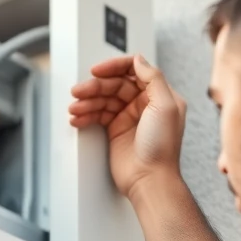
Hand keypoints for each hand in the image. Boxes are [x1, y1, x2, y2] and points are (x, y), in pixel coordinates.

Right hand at [68, 54, 186, 199]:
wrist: (149, 180)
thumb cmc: (162, 149)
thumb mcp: (165, 106)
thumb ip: (153, 79)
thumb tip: (139, 60)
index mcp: (159, 95)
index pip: (134, 71)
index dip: (114, 68)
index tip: (98, 71)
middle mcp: (144, 104)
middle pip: (114, 85)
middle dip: (95, 87)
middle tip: (79, 92)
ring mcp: (129, 117)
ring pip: (103, 100)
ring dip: (87, 102)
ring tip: (75, 108)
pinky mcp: (116, 130)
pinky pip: (98, 115)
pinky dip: (86, 115)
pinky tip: (77, 118)